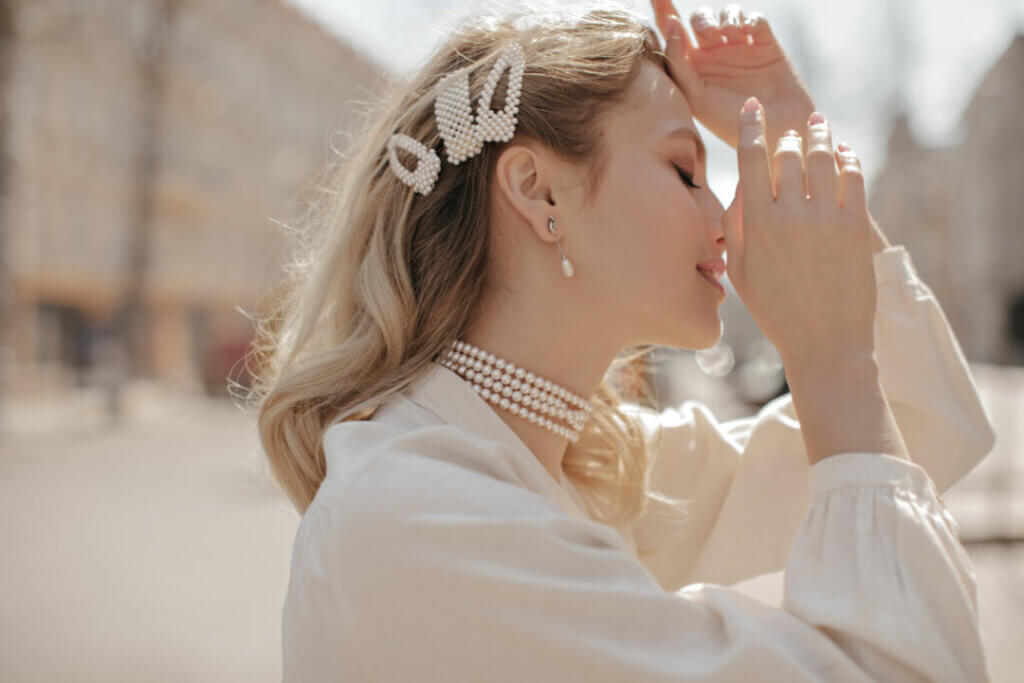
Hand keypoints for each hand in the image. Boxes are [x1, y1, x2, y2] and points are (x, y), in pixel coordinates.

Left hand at [651, 2, 814, 149]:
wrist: (773, 134)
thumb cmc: (729, 123)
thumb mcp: (695, 97)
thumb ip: (678, 63)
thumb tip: (671, 24)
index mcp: (692, 68)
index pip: (674, 34)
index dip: (664, 10)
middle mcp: (714, 55)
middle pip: (700, 20)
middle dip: (702, 20)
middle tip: (709, 35)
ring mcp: (740, 48)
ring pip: (727, 14)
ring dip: (725, 17)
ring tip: (729, 35)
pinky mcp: (765, 44)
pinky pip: (754, 19)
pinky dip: (749, 19)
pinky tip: (748, 32)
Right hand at [722, 99, 876, 365]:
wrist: (825, 342)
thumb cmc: (775, 310)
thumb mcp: (739, 271)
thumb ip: (734, 226)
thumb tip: (743, 185)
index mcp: (757, 224)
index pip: (753, 158)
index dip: (753, 125)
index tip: (753, 106)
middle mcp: (791, 215)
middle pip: (789, 153)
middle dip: (788, 136)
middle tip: (792, 129)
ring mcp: (828, 218)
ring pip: (823, 158)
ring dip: (820, 136)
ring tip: (819, 126)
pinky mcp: (857, 226)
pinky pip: (854, 177)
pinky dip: (848, 158)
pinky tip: (844, 152)